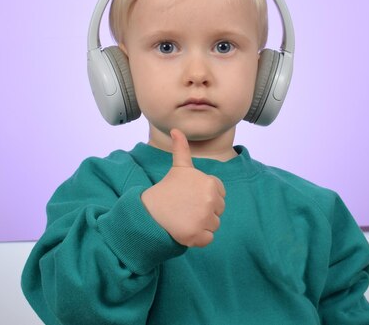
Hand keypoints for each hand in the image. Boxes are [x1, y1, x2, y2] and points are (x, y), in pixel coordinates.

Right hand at [141, 129, 225, 246]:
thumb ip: (182, 149)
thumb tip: (176, 129)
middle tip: (186, 208)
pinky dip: (198, 238)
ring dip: (201, 224)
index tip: (191, 196)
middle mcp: (211, 200)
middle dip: (205, 211)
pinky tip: (185, 229)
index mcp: (210, 183)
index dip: (206, 197)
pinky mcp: (198, 236)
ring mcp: (205, 219)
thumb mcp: (178, 168)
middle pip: (218, 210)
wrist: (149, 212)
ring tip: (184, 218)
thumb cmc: (166, 189)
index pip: (219, 194)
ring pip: (214, 225)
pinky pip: (208, 239)